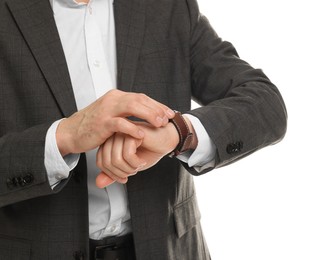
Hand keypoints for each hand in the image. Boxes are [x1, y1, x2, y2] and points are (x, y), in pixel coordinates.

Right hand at [56, 90, 174, 155]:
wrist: (71, 132)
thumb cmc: (93, 125)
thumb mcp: (111, 114)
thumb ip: (125, 111)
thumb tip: (145, 114)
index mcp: (116, 97)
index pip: (141, 97)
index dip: (157, 105)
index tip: (169, 113)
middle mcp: (112, 99)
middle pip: (140, 99)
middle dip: (156, 109)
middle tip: (167, 118)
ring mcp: (107, 110)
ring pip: (132, 107)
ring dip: (149, 114)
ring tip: (159, 123)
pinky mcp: (102, 123)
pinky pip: (120, 123)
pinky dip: (132, 128)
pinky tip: (142, 133)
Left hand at [95, 121, 180, 187]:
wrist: (167, 139)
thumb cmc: (150, 149)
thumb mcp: (129, 166)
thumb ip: (113, 174)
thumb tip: (99, 183)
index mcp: (110, 142)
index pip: (100, 162)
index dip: (112, 174)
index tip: (125, 176)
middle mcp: (113, 136)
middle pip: (107, 162)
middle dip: (122, 173)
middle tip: (134, 170)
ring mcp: (122, 132)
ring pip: (116, 160)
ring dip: (130, 168)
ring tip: (139, 165)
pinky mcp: (131, 132)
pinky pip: (127, 155)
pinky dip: (136, 163)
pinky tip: (143, 160)